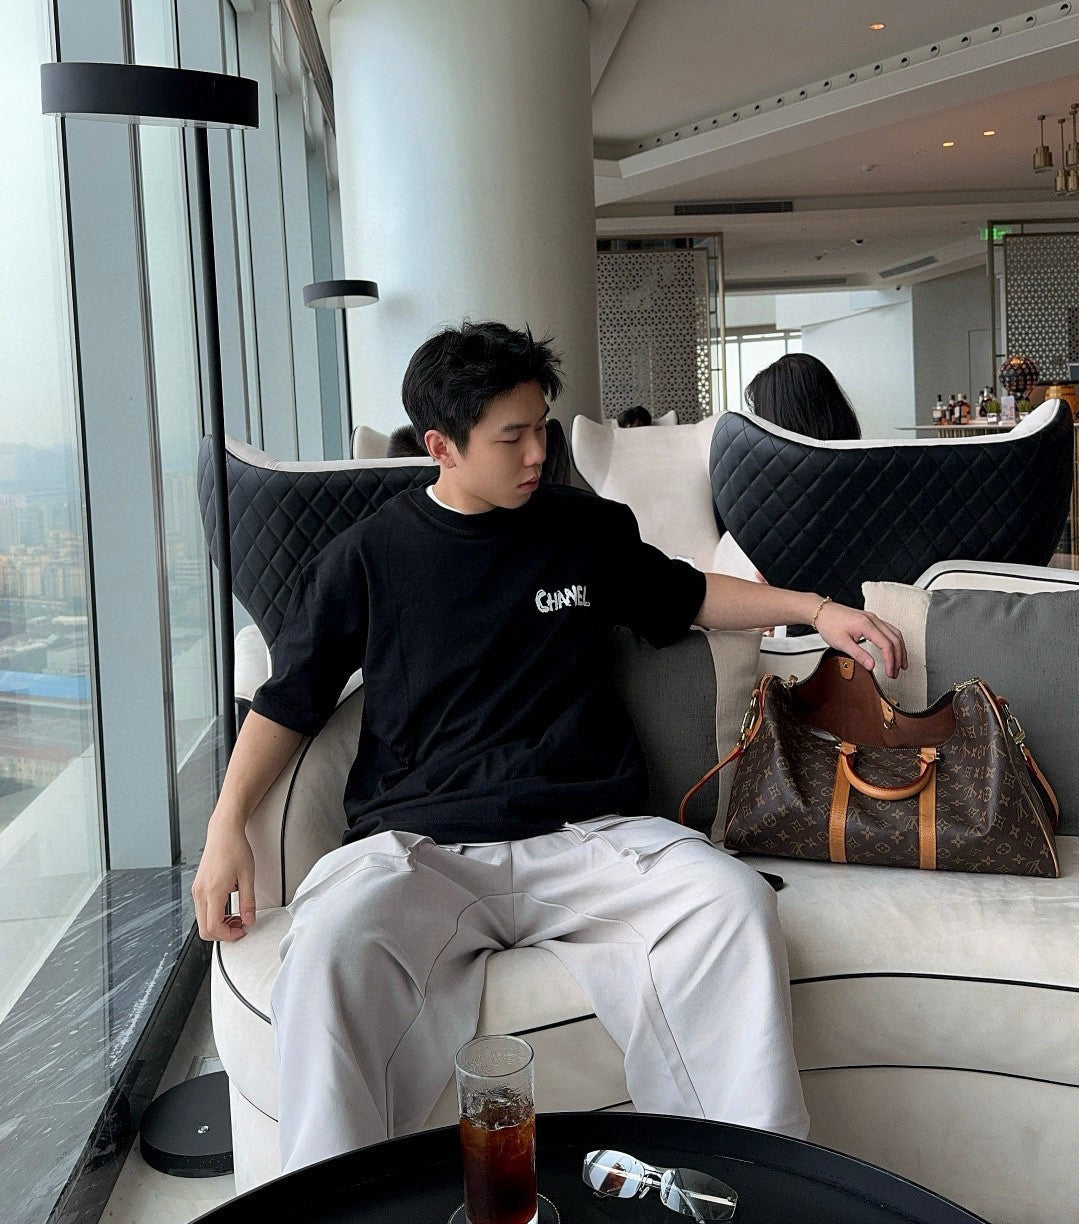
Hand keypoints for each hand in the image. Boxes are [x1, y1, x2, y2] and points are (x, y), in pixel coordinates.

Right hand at [192, 820, 255, 941]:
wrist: (224, 832)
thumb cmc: (235, 848)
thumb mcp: (248, 876)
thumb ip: (248, 901)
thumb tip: (250, 920)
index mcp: (213, 891)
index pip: (214, 926)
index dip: (228, 935)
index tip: (242, 930)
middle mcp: (200, 892)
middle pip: (204, 929)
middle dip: (222, 933)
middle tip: (240, 926)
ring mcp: (197, 890)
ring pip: (202, 921)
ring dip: (218, 924)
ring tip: (236, 917)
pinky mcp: (197, 887)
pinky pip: (202, 910)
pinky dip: (214, 915)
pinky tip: (228, 908)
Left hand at [814, 601, 907, 678]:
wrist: (822, 612)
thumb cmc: (829, 624)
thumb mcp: (841, 643)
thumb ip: (858, 654)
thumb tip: (872, 665)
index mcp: (866, 625)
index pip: (886, 645)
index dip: (890, 661)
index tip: (890, 672)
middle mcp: (873, 619)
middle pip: (895, 639)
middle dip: (898, 657)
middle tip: (896, 672)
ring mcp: (873, 618)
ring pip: (895, 633)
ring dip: (900, 649)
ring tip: (901, 663)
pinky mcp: (871, 619)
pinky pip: (890, 629)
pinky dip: (895, 641)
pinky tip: (895, 648)